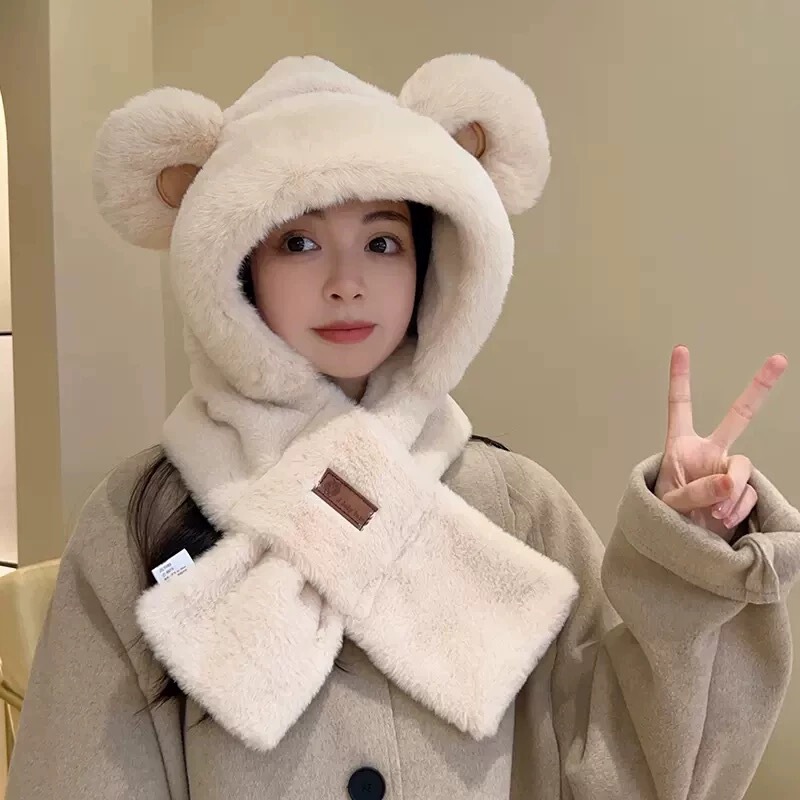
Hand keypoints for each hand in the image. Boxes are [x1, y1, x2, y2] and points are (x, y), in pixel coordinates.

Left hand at [654, 346, 787, 540]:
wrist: (678, 543)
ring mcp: (727, 471)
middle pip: (738, 416)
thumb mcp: (670, 502)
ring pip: (742, 468)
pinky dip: (736, 508)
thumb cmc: (663, 516)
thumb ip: (698, 491)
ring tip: (713, 512)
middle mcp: (708, 453)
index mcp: (681, 445)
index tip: (681, 349)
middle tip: (779, 360)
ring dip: (730, 492)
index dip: (680, 378)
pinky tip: (721, 520)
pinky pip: (746, 494)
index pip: (680, 406)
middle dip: (758, 388)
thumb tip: (730, 481)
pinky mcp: (741, 491)